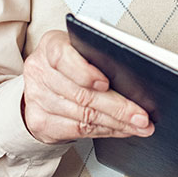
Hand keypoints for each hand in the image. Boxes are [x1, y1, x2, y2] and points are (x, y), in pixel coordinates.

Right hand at [22, 30, 154, 143]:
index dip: (85, 72)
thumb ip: (100, 57)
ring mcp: (36, 98)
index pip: (64, 57)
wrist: (42, 84)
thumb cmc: (72, 61)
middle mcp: (40, 70)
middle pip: (81, 93)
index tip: (106, 83)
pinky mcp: (39, 121)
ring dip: (117, 123)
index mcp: (52, 45)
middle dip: (117, 107)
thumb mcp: (82, 50)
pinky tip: (121, 129)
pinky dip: (105, 131)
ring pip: (83, 115)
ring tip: (138, 125)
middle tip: (141, 116)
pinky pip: (77, 130)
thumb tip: (135, 76)